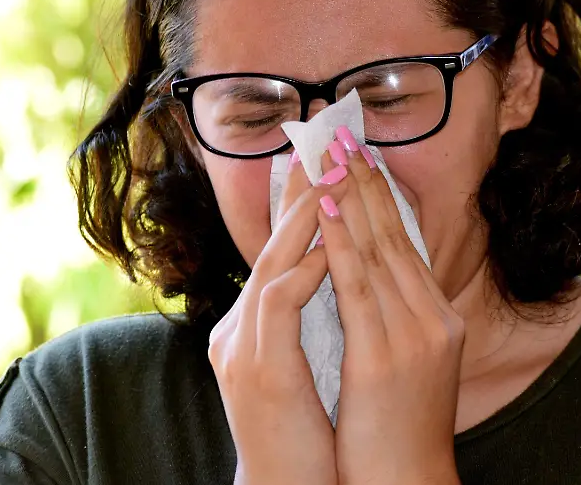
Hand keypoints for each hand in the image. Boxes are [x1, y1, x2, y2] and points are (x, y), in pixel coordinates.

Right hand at [208, 150, 347, 484]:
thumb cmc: (307, 432)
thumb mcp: (310, 365)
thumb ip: (315, 319)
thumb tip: (342, 276)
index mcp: (252, 327)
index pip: (277, 253)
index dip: (299, 205)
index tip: (325, 162)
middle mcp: (237, 330)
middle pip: (269, 248)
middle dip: (298, 195)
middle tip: (322, 148)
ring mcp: (241, 348)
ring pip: (270, 266)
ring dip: (302, 221)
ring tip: (329, 181)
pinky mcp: (258, 369)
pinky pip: (278, 306)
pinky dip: (303, 273)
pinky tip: (326, 250)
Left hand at [317, 126, 465, 484]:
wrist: (408, 482)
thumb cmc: (399, 432)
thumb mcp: (409, 366)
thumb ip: (397, 320)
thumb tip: (370, 280)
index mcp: (438, 319)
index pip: (408, 244)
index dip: (382, 198)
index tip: (360, 158)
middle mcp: (432, 317)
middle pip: (395, 235)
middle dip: (366, 182)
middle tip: (342, 136)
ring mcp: (412, 334)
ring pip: (376, 249)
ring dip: (349, 196)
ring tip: (329, 155)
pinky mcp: (385, 354)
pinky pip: (356, 282)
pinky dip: (338, 238)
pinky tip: (322, 207)